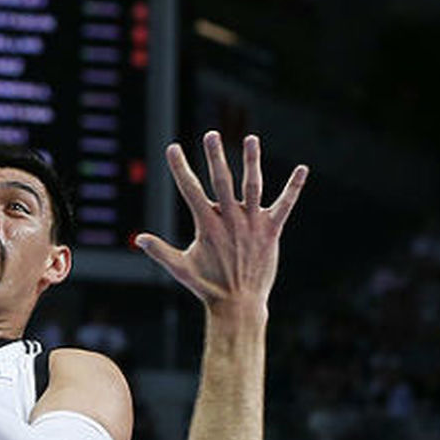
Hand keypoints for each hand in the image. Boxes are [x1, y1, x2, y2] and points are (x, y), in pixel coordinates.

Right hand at [136, 132, 308, 315]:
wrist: (238, 304)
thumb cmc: (207, 286)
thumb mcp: (179, 267)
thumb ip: (159, 251)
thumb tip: (137, 239)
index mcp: (207, 225)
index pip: (190, 190)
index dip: (180, 168)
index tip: (173, 148)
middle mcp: (230, 220)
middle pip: (222, 181)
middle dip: (215, 157)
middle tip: (211, 135)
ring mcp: (252, 224)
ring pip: (252, 187)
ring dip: (251, 162)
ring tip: (251, 138)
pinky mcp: (271, 231)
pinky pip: (284, 205)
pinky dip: (293, 187)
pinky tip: (302, 169)